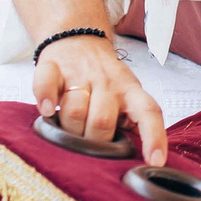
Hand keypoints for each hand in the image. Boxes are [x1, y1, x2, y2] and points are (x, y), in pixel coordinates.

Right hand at [31, 34, 165, 164]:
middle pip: (102, 122)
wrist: (78, 38)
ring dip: (68, 129)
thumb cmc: (104, 79)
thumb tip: (146, 159)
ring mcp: (80, 73)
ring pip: (74, 112)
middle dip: (93, 142)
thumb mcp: (127, 96)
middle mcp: (108, 82)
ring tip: (68, 129)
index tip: (155, 162)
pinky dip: (45, 100)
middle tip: (88, 145)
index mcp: (130, 91)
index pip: (150, 112)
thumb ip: (134, 123)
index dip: (154, 138)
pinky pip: (46, 85)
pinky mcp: (53, 66)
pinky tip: (48, 110)